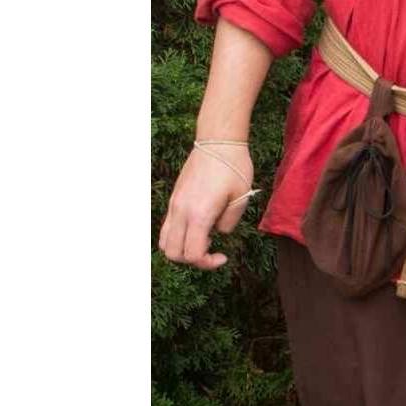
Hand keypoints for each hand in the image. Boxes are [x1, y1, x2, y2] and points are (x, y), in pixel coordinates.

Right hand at [159, 142, 256, 270]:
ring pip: (165, 242)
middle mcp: (181, 211)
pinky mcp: (174, 199)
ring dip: (182, 249)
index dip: (207, 263)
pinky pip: (167, 227)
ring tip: (204, 239)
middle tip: (212, 250)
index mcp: (198, 214)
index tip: (223, 256)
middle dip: (192, 260)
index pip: (192, 254)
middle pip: (173, 253)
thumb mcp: (241, 199)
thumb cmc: (234, 168)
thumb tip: (217, 232)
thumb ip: (229, 222)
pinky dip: (178, 236)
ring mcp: (174, 205)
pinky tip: (199, 227)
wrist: (218, 142)